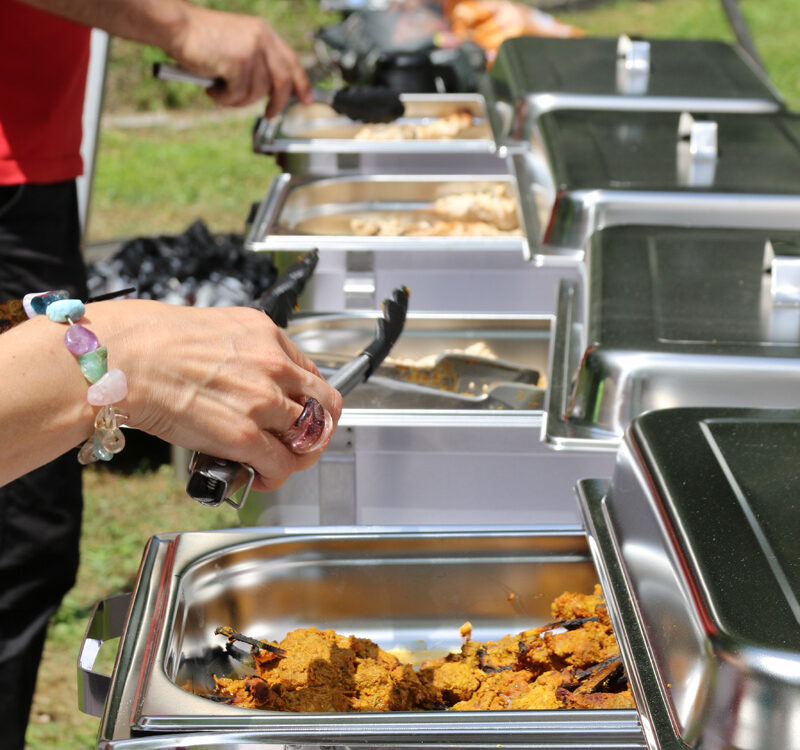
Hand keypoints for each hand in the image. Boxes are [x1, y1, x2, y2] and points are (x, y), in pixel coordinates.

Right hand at [92, 301, 341, 491]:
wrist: (125, 358)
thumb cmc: (153, 341)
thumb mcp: (217, 328)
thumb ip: (244, 351)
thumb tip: (245, 375)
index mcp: (268, 335)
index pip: (313, 374)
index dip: (310, 400)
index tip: (300, 412)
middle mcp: (275, 366)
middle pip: (324, 406)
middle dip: (317, 428)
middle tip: (301, 442)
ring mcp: (263, 402)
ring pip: (310, 438)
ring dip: (298, 455)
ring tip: (279, 461)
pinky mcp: (245, 436)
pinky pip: (282, 465)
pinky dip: (276, 477)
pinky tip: (261, 477)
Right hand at [167, 5, 311, 116]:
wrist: (176, 26)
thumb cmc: (200, 39)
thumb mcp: (237, 45)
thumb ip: (256, 62)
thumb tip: (269, 92)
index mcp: (263, 32)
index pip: (291, 61)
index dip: (302, 83)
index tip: (307, 100)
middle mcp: (262, 39)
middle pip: (282, 82)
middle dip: (277, 103)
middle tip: (269, 114)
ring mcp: (251, 51)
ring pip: (256, 93)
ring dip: (237, 100)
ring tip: (219, 90)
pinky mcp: (238, 62)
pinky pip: (238, 95)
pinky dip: (224, 98)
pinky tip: (212, 88)